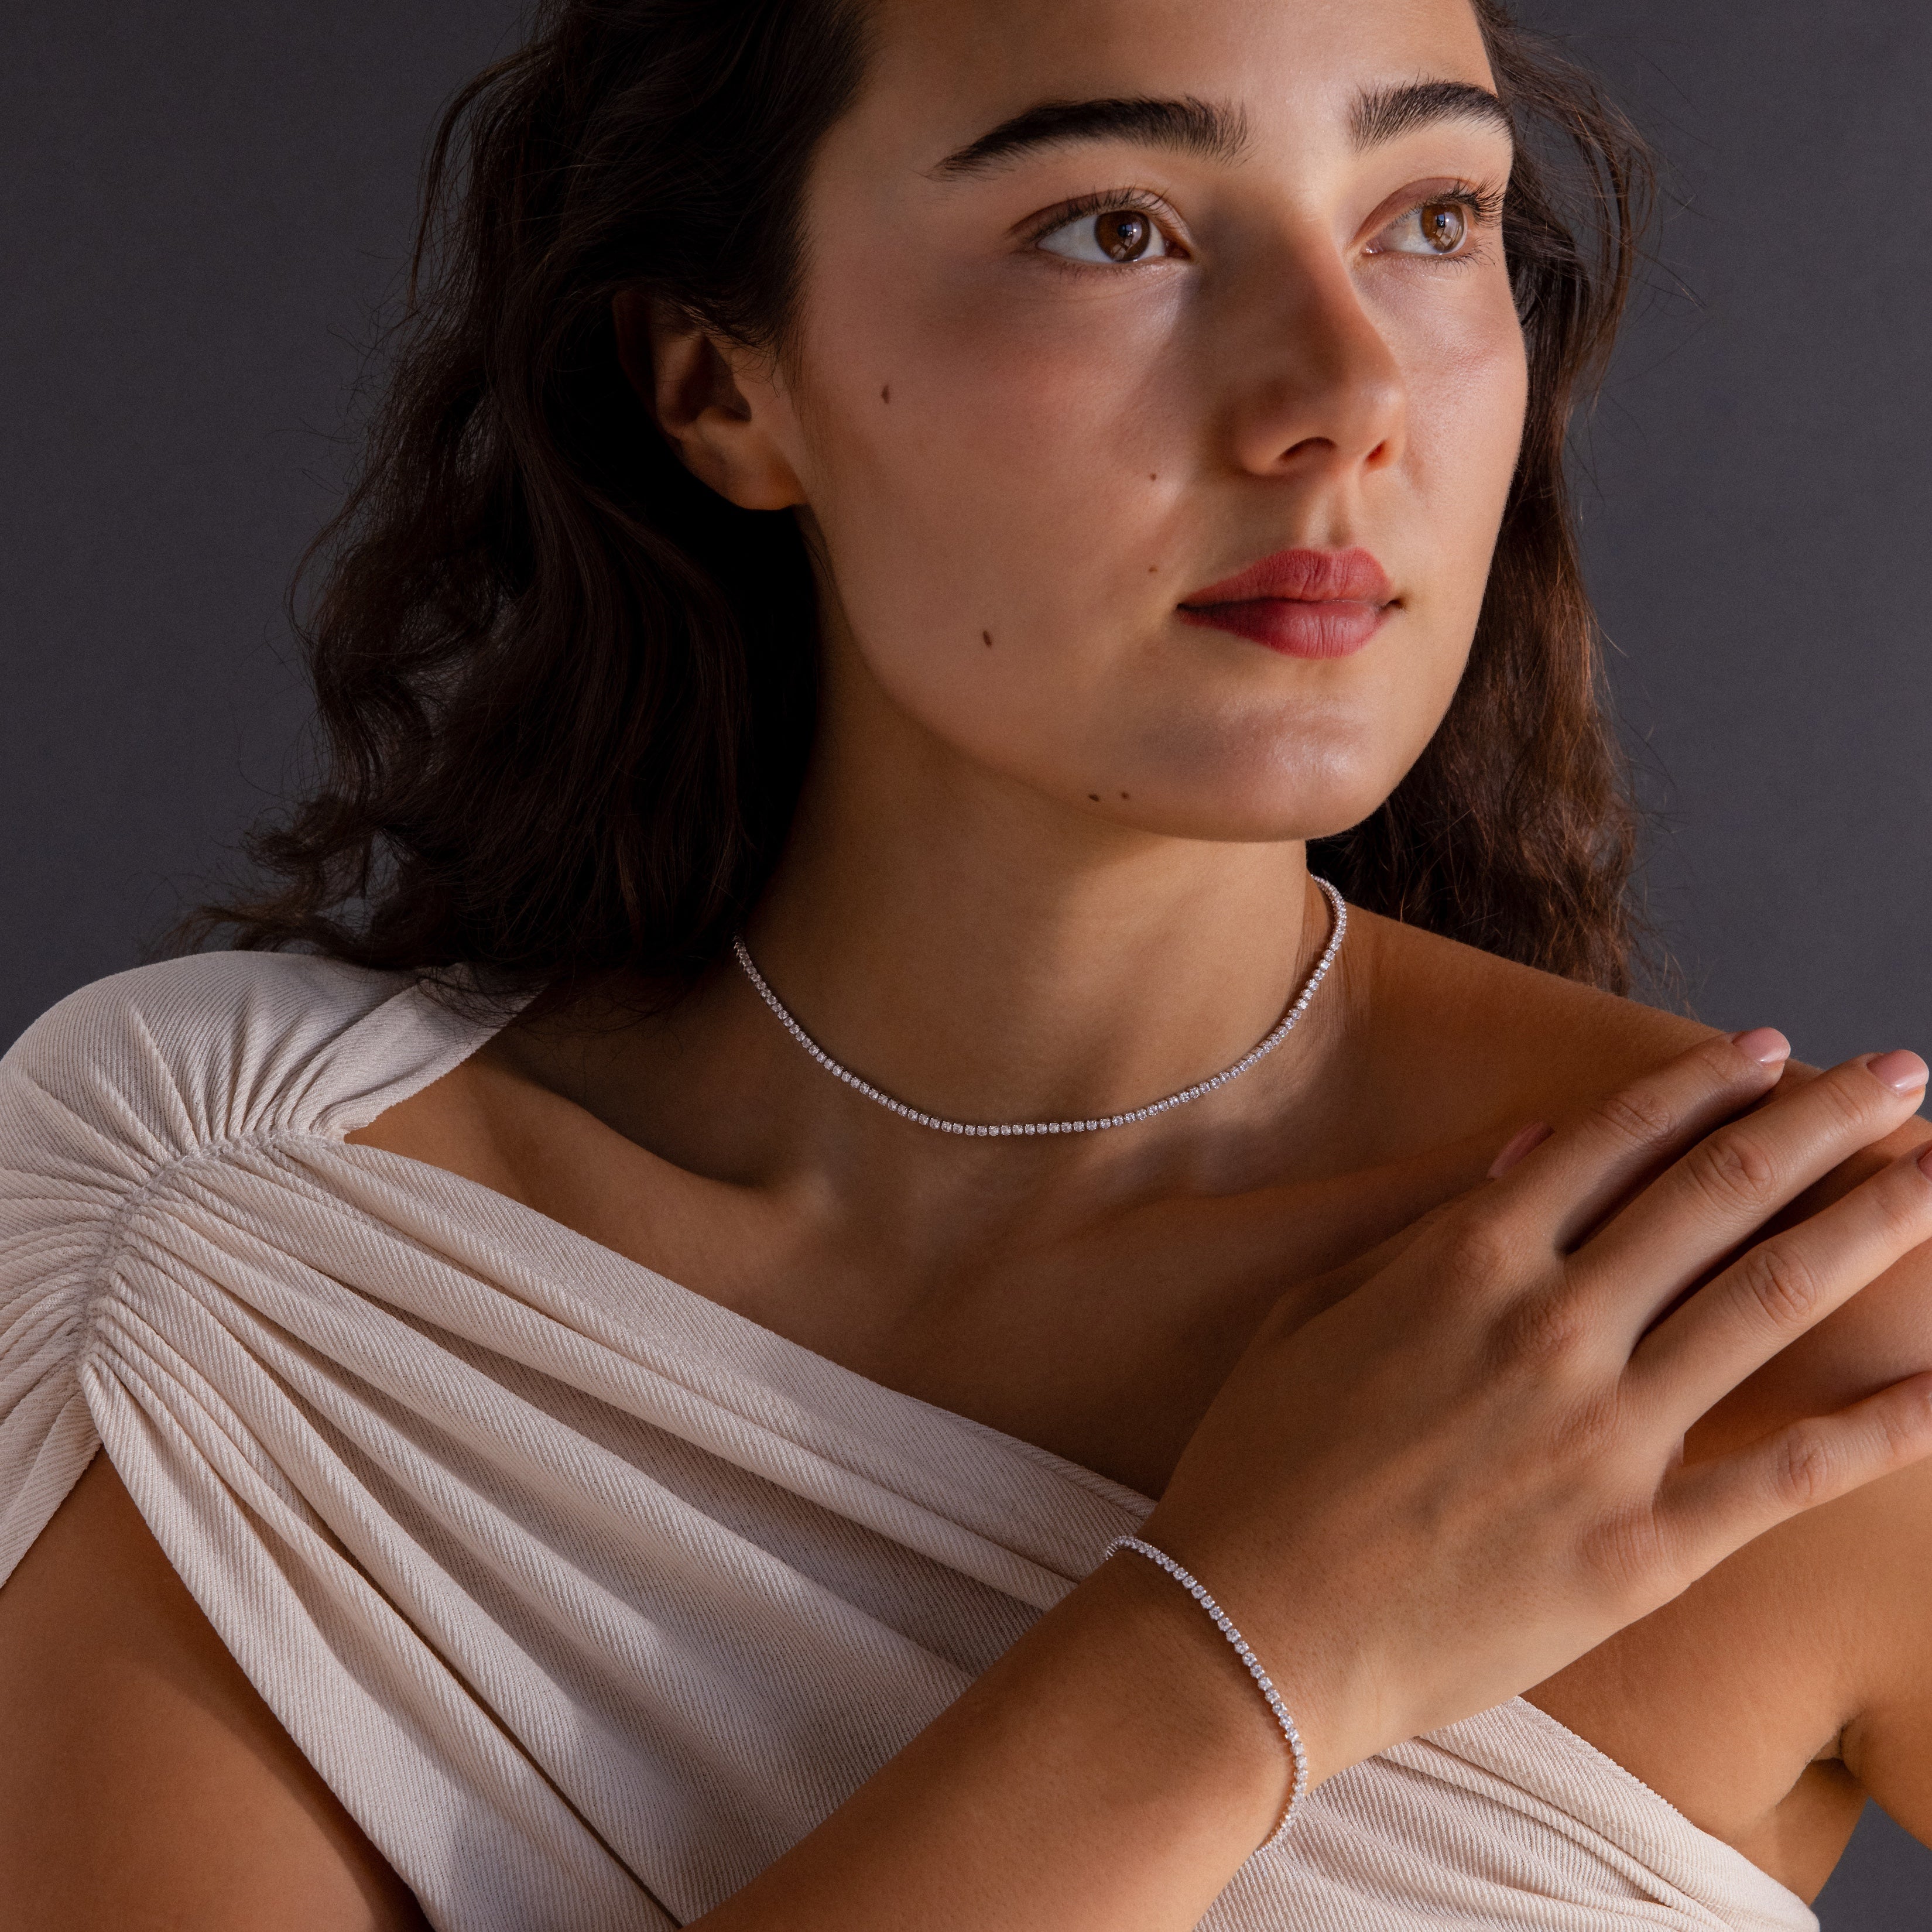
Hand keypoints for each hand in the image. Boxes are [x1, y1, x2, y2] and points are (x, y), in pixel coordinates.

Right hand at [1142, 1031, 1931, 1788]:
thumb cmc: (1262, 1461)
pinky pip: (1786, 1474)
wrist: (1250, 1628)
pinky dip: (1879, 1427)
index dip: (1705, 1084)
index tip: (1772, 1048)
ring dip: (1871, 1228)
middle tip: (1905, 1077)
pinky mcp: (1640, 1549)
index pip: (1616, 1141)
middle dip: (1823, 1123)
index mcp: (1465, 1261)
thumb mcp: (1318, 1308)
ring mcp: (1605, 1438)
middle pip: (1718, 1196)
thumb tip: (1533, 1149)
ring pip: (1769, 1303)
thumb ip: (1427, 1223)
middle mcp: (1551, 1327)